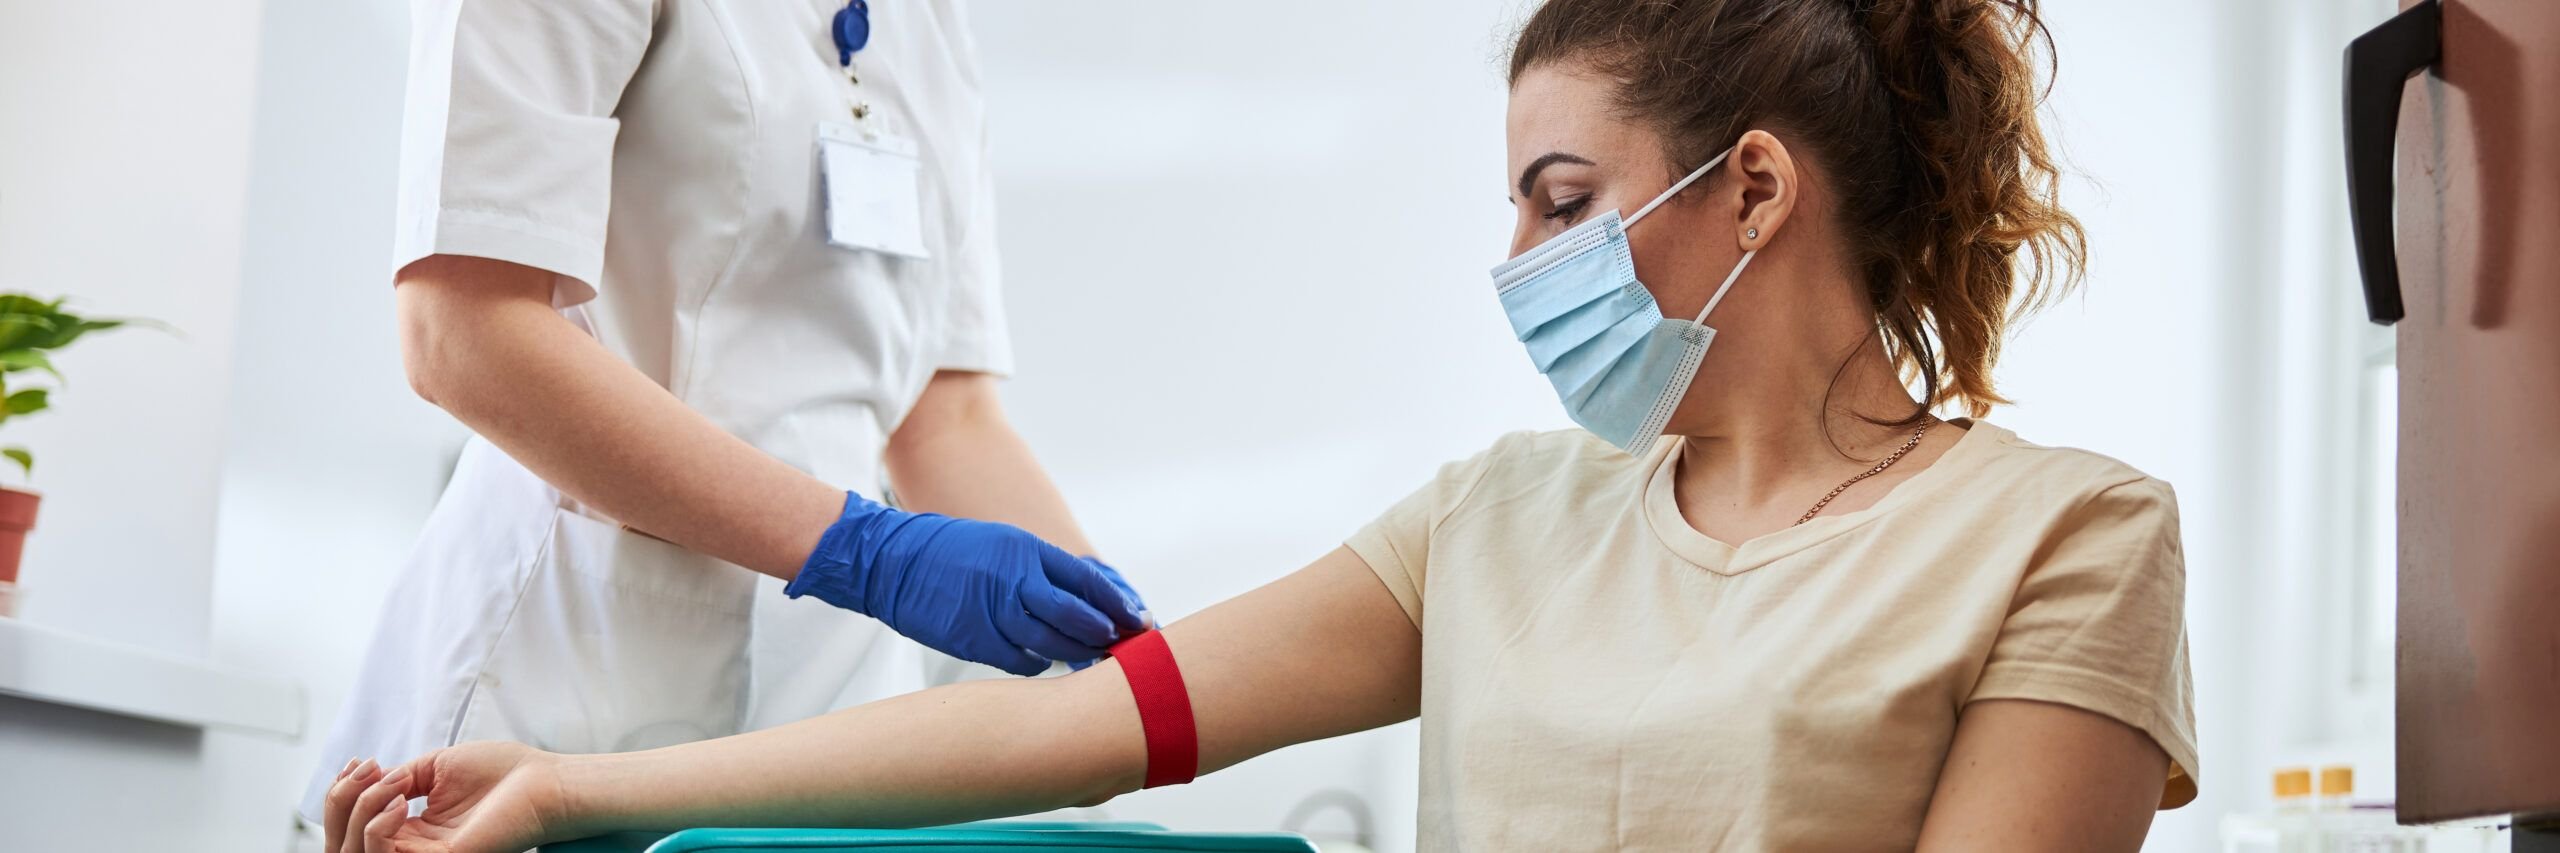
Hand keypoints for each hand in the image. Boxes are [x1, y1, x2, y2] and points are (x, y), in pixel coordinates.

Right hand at [322, 742, 564, 852]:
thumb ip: (398, 779)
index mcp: (415, 829)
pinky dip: (377, 827)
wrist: (544, 781)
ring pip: (357, 851)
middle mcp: (416, 848)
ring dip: (360, 811)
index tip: (359, 762)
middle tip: (368, 770)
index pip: (355, 825)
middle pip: (345, 843)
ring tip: (393, 784)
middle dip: (342, 802)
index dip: (343, 794)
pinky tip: (400, 802)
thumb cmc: (503, 772)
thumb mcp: (436, 767)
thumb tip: (369, 783)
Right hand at [787, 492, 1148, 674]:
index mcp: (1026, 552)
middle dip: (1106, 635)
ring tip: (1092, 660)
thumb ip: (1043, 571)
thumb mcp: (1005, 545)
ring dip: (1077, 655)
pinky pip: (1021, 662)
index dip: (1117, 604)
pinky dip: (1037, 665)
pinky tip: (1042, 664)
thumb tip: (1086, 598)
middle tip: (1123, 647)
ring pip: (1053, 644)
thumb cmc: (953, 552)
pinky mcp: (975, 641)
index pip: (1088, 581)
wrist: (892, 562)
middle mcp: (1015, 581)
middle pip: (1078, 616)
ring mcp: (994, 613)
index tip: (1139, 619)